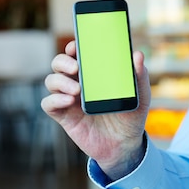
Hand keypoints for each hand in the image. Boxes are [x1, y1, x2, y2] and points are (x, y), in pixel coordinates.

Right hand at [41, 40, 150, 179]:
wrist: (124, 144)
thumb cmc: (131, 115)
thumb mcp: (140, 95)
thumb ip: (139, 76)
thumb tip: (137, 55)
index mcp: (94, 73)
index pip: (78, 54)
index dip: (74, 46)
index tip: (77, 45)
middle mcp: (78, 82)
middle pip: (59, 63)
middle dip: (63, 61)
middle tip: (76, 67)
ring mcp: (69, 98)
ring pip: (51, 80)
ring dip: (60, 81)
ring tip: (77, 90)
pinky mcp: (63, 115)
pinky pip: (49, 104)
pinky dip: (55, 99)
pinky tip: (69, 101)